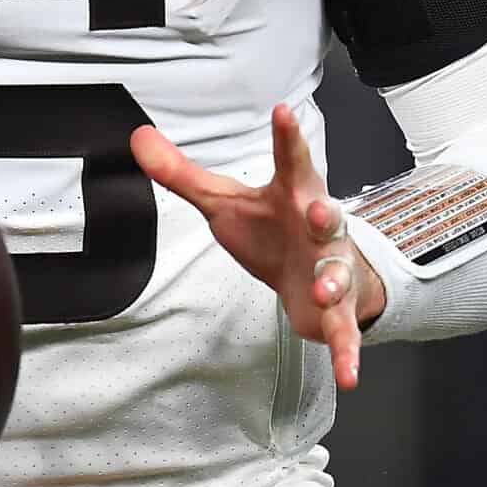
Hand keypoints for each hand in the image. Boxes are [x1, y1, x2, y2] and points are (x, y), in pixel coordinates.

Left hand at [132, 104, 385, 390]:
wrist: (313, 278)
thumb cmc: (271, 229)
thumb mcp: (224, 201)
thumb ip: (181, 174)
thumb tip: (138, 137)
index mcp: (292, 194)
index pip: (289, 160)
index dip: (286, 136)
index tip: (283, 111)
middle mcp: (318, 228)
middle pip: (326, 215)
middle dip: (325, 211)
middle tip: (318, 208)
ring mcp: (331, 269)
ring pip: (338, 272)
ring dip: (333, 281)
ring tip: (324, 290)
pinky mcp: (336, 311)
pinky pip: (344, 332)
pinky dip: (347, 352)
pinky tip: (349, 375)